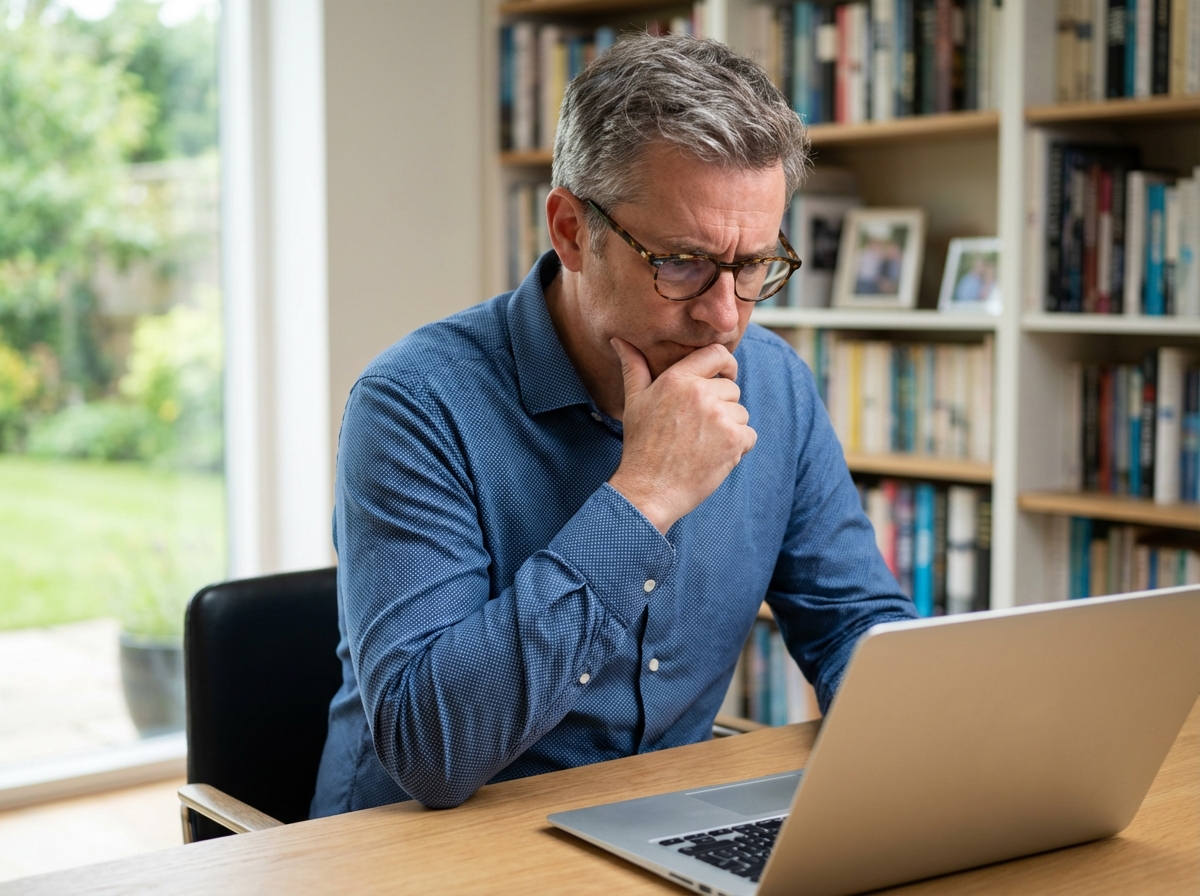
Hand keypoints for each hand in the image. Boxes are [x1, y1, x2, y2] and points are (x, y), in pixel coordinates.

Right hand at [607, 337, 756, 533]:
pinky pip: (749, 435)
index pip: (718, 354)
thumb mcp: (634, 401)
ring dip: (729, 429)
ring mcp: (719, 416)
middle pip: (731, 389)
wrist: (649, 489)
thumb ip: (633, 367)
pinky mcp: (733, 440)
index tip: (725, 376)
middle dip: (721, 407)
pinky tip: (713, 457)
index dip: (726, 365)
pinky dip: (738, 448)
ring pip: (741, 414)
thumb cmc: (641, 445)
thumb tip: (619, 340)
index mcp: (677, 379)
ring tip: (702, 445)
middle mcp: (700, 393)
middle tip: (697, 429)